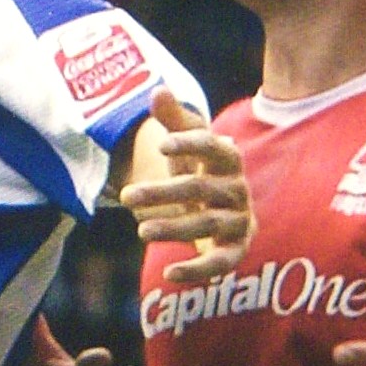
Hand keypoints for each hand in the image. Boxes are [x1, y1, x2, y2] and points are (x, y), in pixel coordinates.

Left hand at [121, 90, 251, 288]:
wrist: (219, 207)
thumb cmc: (198, 168)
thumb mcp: (185, 142)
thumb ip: (172, 118)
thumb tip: (157, 91)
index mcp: (228, 157)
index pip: (213, 147)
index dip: (190, 145)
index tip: (161, 147)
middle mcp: (237, 189)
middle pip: (200, 189)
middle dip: (163, 192)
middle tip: (126, 195)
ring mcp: (239, 220)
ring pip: (207, 224)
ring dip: (174, 227)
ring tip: (141, 230)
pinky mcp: (236, 250)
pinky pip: (221, 263)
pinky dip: (197, 271)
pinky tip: (170, 274)